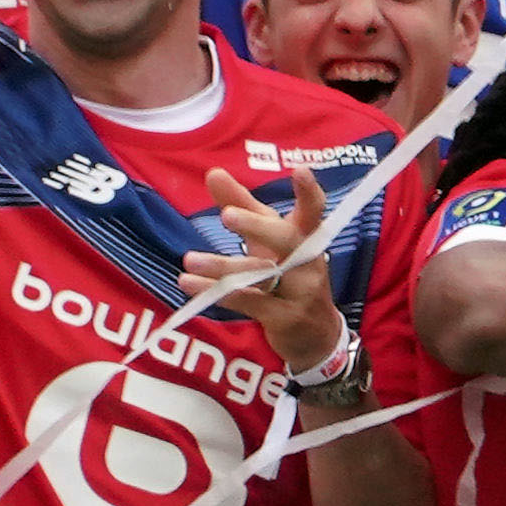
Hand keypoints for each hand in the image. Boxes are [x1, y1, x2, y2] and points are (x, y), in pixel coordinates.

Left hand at [188, 164, 351, 389]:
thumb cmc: (289, 276)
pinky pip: (248, 302)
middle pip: (286, 240)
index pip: (313, 211)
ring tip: (189, 259)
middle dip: (256, 226)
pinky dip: (217, 293)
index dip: (309, 192)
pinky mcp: (284, 317)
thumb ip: (242, 205)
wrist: (316, 335)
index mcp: (307, 237)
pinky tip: (190, 283)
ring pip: (260, 275)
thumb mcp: (269, 241)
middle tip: (226, 214)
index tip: (300, 170)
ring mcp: (300, 291)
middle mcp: (308, 262)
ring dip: (222, 267)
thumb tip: (212, 172)